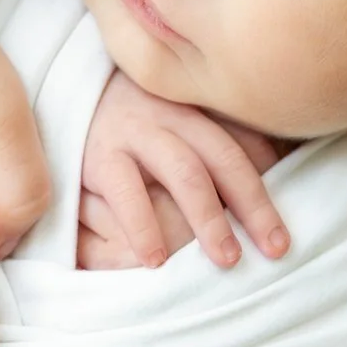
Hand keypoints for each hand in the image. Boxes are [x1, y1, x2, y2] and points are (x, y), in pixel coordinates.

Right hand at [74, 71, 287, 270]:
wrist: (58, 86)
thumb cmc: (127, 114)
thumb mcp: (170, 114)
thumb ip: (211, 134)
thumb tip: (273, 167)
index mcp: (195, 106)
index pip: (242, 141)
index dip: (271, 180)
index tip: (288, 221)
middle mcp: (171, 113)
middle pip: (224, 156)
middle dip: (254, 204)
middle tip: (275, 248)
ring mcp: (134, 129)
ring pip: (184, 171)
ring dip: (209, 217)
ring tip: (227, 259)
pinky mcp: (96, 152)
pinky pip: (125, 190)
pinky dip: (143, 226)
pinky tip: (156, 259)